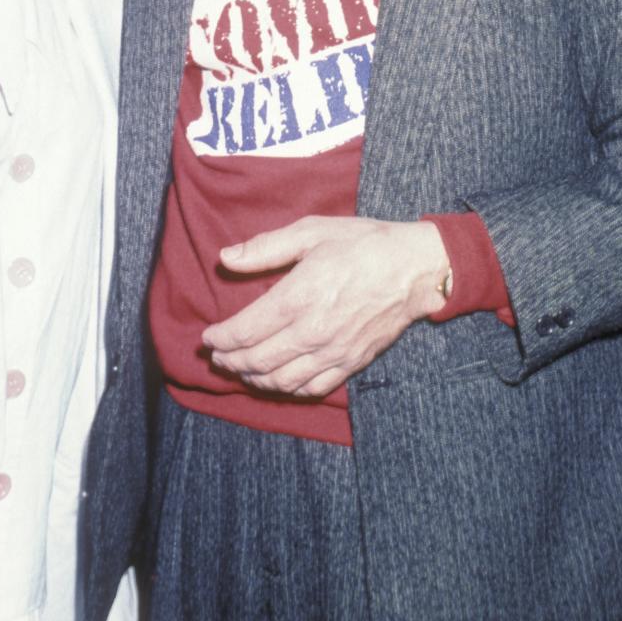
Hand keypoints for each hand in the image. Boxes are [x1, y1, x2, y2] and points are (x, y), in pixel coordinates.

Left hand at [202, 216, 448, 396]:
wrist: (413, 268)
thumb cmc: (362, 244)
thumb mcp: (311, 231)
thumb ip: (265, 247)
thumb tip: (226, 258)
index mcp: (298, 297)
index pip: (245, 331)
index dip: (221, 338)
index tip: (208, 337)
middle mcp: (312, 332)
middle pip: (257, 360)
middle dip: (230, 361)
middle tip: (217, 356)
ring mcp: (333, 352)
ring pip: (281, 380)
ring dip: (253, 378)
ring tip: (240, 369)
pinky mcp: (351, 363)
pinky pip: (312, 388)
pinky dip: (287, 389)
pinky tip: (277, 380)